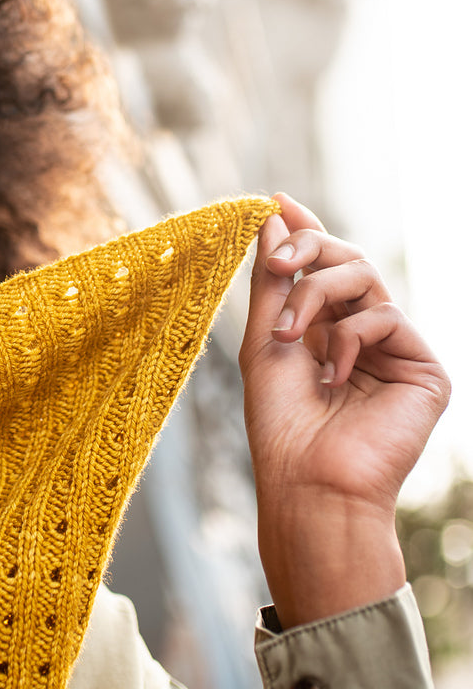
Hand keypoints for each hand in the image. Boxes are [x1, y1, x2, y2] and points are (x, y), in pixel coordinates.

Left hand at [239, 193, 449, 627]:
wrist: (309, 485)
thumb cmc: (281, 426)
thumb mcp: (264, 342)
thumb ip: (272, 282)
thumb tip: (275, 216)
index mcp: (326, 331)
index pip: (322, 267)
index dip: (304, 232)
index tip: (276, 203)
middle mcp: (363, 336)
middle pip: (347, 261)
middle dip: (307, 251)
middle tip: (277, 261)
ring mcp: (396, 352)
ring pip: (367, 278)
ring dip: (316, 294)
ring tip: (289, 334)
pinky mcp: (425, 371)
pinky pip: (388, 316)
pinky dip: (351, 336)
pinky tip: (333, 374)